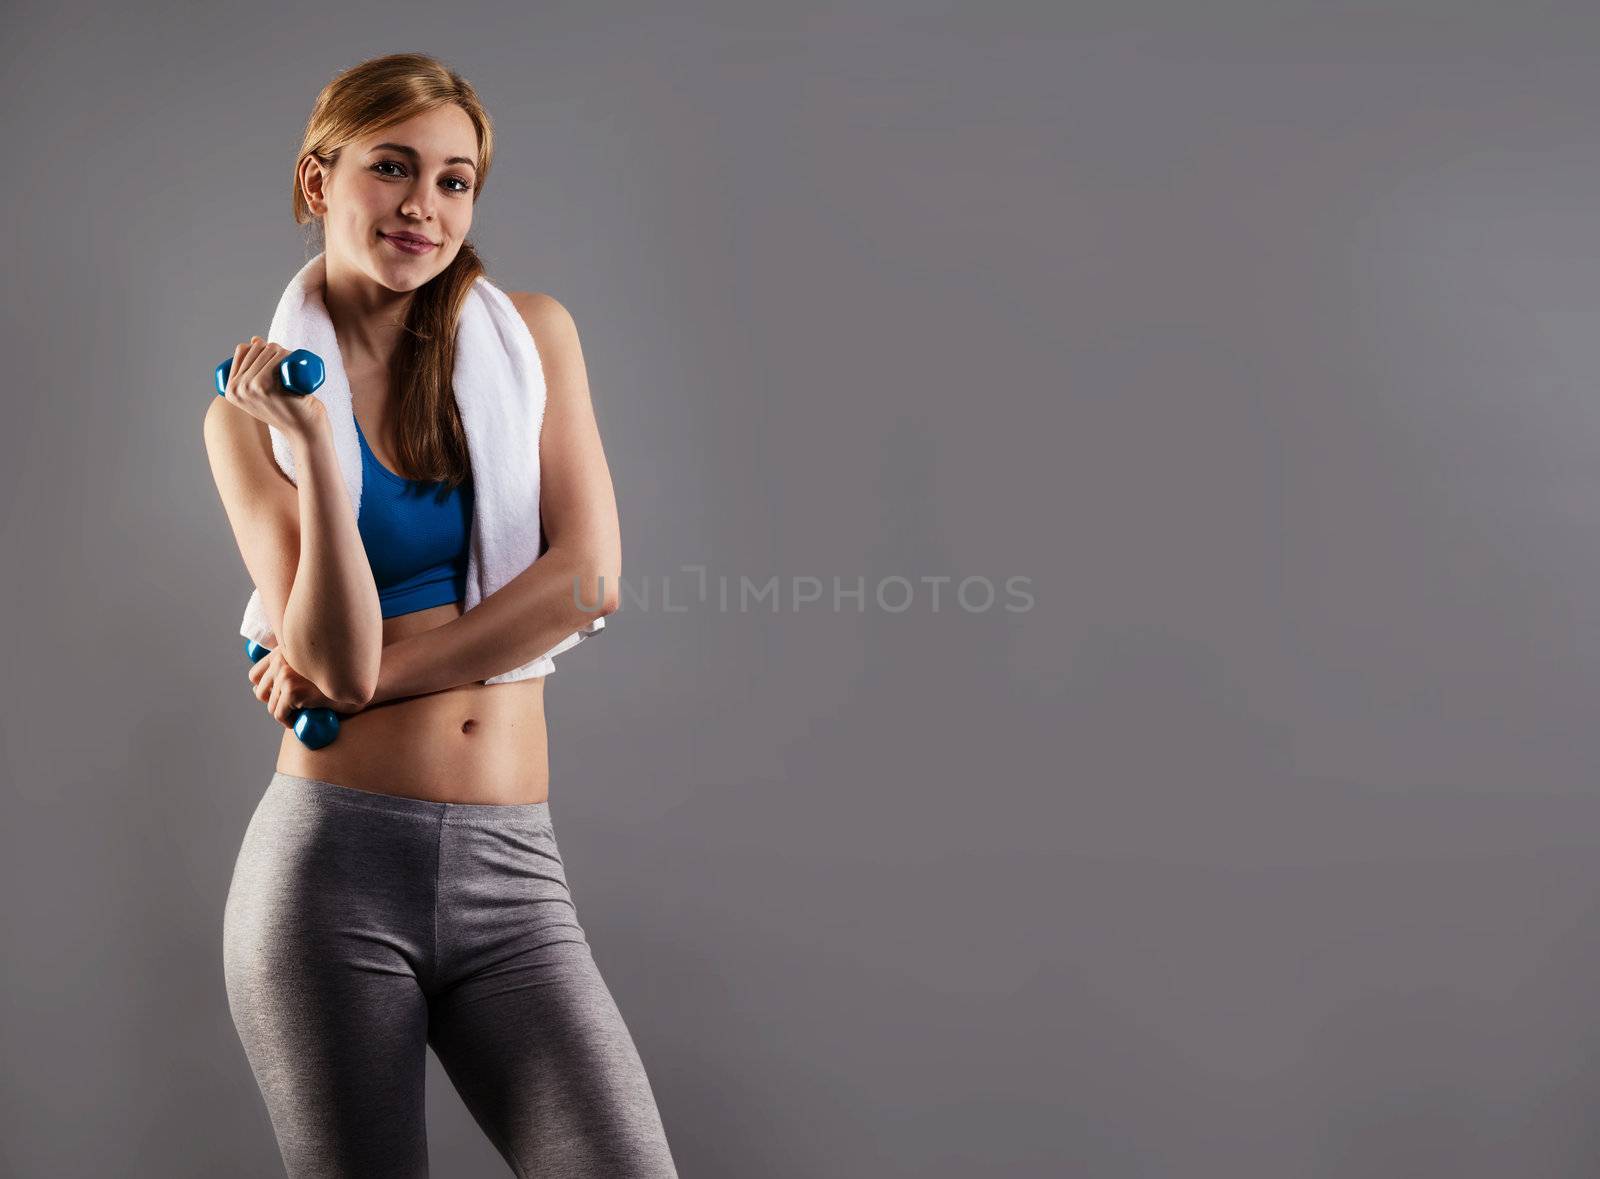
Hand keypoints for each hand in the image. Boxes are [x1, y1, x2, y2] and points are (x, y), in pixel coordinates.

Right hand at [218, 336, 327, 439]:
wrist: (305, 432)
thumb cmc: (289, 411)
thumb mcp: (266, 393)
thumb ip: (254, 372)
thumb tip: (255, 339)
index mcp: (230, 389)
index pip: (243, 350)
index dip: (262, 348)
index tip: (276, 361)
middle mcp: (235, 388)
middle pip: (256, 348)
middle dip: (275, 350)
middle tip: (290, 367)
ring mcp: (249, 386)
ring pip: (269, 349)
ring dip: (285, 352)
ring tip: (295, 369)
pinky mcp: (265, 385)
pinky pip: (276, 355)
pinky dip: (287, 354)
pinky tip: (293, 362)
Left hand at [247, 649, 365, 729]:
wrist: (362, 681)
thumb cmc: (339, 676)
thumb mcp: (309, 667)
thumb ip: (286, 670)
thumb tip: (255, 690)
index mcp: (283, 649)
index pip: (255, 675)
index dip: (267, 689)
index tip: (283, 696)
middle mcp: (281, 658)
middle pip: (260, 692)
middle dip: (276, 703)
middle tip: (294, 708)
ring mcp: (286, 674)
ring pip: (271, 705)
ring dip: (285, 714)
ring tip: (301, 714)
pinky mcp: (293, 690)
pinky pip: (280, 714)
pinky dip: (289, 722)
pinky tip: (303, 719)